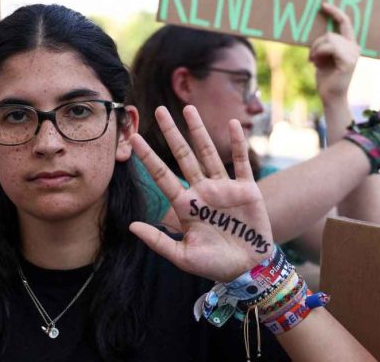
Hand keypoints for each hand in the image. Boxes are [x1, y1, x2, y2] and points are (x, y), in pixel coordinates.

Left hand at [129, 106, 272, 282]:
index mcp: (185, 206)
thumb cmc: (214, 264)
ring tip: (188, 108)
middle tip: (158, 110)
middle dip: (171, 133)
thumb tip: (131, 226)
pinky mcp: (246, 190)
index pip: (162, 176)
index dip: (148, 157)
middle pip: (183, 156)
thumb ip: (158, 242)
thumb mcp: (183, 257)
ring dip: (199, 131)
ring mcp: (223, 188)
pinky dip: (237, 144)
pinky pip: (240, 162)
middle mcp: (202, 191)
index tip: (134, 139)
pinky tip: (232, 125)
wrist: (247, 270)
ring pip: (208, 153)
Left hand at [309, 3, 359, 103]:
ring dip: (316, 49)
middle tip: (311, 58)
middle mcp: (355, 47)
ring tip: (314, 62)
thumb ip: (325, 44)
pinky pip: (329, 47)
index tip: (323, 4)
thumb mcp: (324, 56)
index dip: (335, 12)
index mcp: (351, 45)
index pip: (345, 23)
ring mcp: (353, 53)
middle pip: (330, 33)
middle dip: (316, 44)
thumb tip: (318, 31)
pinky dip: (318, 53)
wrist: (330, 97)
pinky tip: (316, 64)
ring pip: (328, 39)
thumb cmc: (326, 78)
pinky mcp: (348, 60)